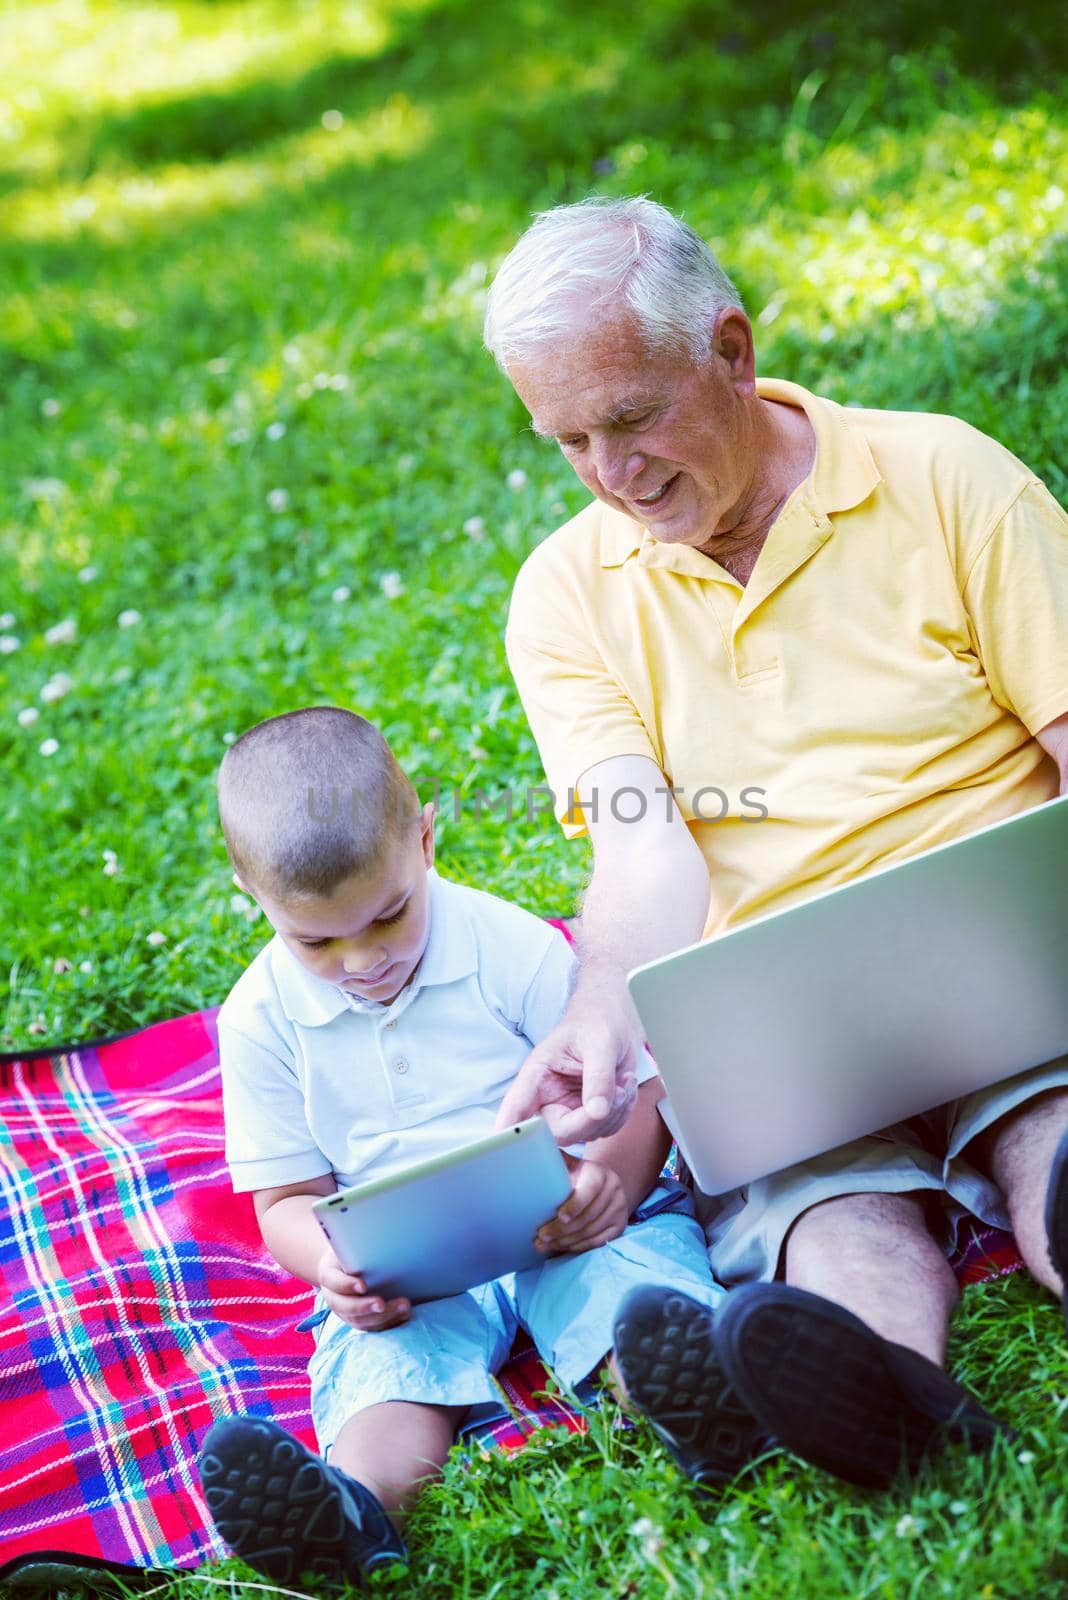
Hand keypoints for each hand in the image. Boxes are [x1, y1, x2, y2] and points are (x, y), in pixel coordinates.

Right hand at [317, 1245, 410, 1330]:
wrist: (346, 1263)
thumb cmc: (351, 1247)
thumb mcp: (348, 1242)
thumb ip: (357, 1242)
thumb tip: (378, 1224)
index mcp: (328, 1274)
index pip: (333, 1281)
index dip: (347, 1285)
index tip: (363, 1285)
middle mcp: (333, 1296)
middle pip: (345, 1307)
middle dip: (365, 1307)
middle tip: (382, 1304)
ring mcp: (345, 1311)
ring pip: (360, 1321)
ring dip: (382, 1317)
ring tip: (404, 1307)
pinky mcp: (359, 1319)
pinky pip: (372, 1327)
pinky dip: (389, 1323)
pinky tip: (404, 1316)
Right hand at [495, 991, 640, 1142]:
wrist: (612, 1021)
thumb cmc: (596, 1022)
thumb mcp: (599, 1042)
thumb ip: (598, 1077)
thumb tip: (598, 1112)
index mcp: (536, 1076)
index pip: (516, 1109)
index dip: (510, 1131)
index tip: (510, 1146)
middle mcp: (547, 1098)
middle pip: (559, 1133)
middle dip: (593, 1119)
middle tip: (619, 1091)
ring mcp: (568, 1110)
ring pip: (588, 1134)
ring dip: (615, 1112)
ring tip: (623, 1080)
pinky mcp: (589, 1116)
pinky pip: (607, 1128)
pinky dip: (623, 1111)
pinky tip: (624, 1086)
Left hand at [534, 1157, 628, 1254]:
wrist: (602, 1185)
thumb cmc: (577, 1175)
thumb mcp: (569, 1164)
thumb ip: (554, 1160)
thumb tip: (531, 1149)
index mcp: (600, 1172)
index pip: (591, 1189)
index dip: (575, 1204)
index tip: (559, 1217)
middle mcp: (614, 1189)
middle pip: (589, 1215)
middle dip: (563, 1229)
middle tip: (541, 1237)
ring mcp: (619, 1208)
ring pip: (592, 1231)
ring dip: (567, 1241)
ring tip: (545, 1245)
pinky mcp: (619, 1225)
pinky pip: (598, 1241)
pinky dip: (578, 1247)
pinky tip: (561, 1248)